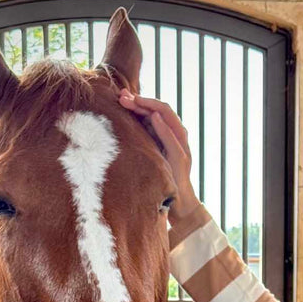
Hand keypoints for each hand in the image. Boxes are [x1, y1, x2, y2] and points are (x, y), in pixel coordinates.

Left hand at [118, 88, 198, 221]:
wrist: (179, 205)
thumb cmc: (162, 181)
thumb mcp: (150, 156)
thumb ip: (144, 140)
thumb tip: (123, 125)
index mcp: (168, 135)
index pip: (155, 111)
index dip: (138, 101)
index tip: (121, 97)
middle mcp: (177, 137)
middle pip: (161, 110)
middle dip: (141, 101)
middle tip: (122, 97)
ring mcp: (181, 146)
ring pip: (169, 118)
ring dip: (151, 107)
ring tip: (135, 101)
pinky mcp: (182, 158)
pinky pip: (173, 138)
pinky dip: (164, 127)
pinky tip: (153, 117)